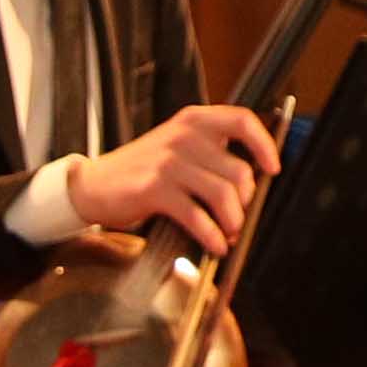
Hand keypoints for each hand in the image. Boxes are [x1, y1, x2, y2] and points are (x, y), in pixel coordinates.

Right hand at [71, 101, 277, 264]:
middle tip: (239, 220)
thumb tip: (253, 181)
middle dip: (246, 202)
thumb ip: (210, 153)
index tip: (273, 169)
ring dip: (232, 222)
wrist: (93, 184)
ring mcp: (169, 161)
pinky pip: (197, 216)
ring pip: (223, 194)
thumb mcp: (177, 148)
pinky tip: (215, 245)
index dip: (264, 145)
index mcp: (193, 121)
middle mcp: (184, 135)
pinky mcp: (155, 188)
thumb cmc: (141, 170)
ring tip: (228, 235)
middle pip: (239, 170)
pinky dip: (212, 236)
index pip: (242, 120)